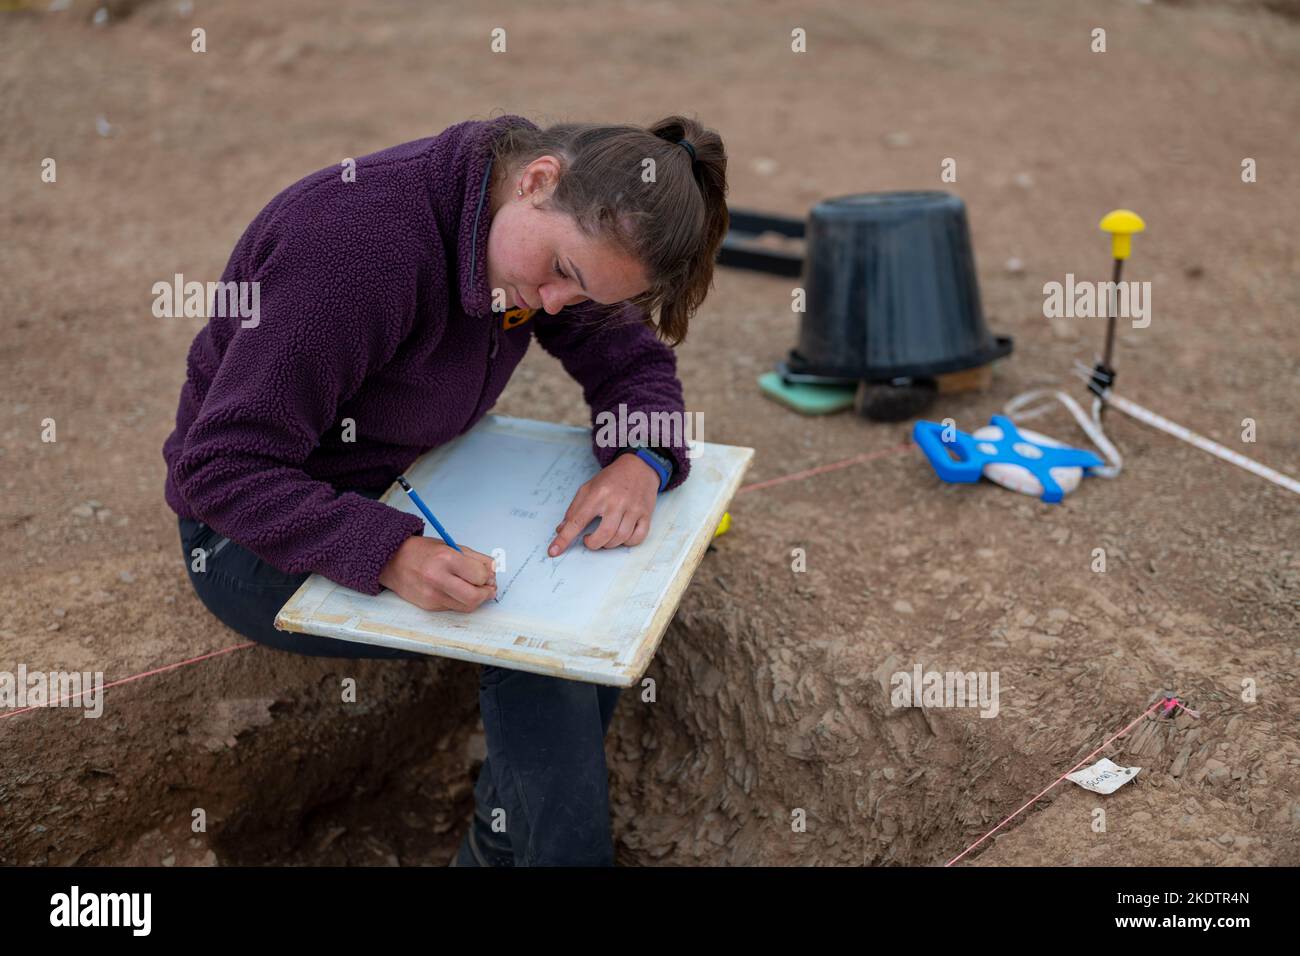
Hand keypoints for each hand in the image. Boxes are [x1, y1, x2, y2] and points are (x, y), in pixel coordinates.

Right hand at [378, 535, 497, 611]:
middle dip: (486, 594)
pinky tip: (457, 590)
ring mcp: (432, 595)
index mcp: (446, 559)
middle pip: (474, 597)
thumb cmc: (422, 551)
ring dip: (476, 599)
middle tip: (489, 588)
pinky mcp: (429, 606)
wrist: (392, 561)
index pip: (480, 576)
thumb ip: (476, 559)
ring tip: (475, 589)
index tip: (487, 574)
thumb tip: (493, 572)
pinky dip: (460, 601)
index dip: (488, 576)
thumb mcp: (452, 546)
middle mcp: (438, 579)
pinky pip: (453, 607)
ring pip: (466, 606)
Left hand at [549, 452, 659, 556]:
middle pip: (603, 535)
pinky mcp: (646, 514)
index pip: (577, 521)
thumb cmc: (611, 479)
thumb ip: (574, 510)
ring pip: (620, 538)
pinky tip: (621, 537)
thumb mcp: (588, 488)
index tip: (553, 551)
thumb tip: (561, 530)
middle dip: (593, 544)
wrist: (639, 467)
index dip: (564, 539)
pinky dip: (627, 543)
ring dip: (609, 544)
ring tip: (604, 538)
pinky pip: (637, 538)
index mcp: (597, 494)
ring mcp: (633, 509)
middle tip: (589, 540)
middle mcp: (616, 502)